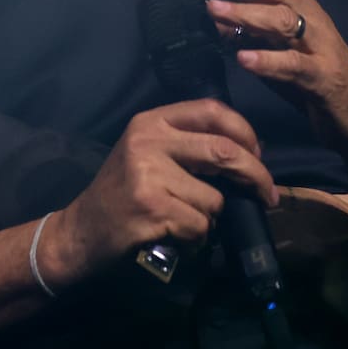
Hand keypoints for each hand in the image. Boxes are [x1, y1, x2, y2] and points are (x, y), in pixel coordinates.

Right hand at [42, 99, 274, 286]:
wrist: (79, 231)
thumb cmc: (122, 193)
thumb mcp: (147, 153)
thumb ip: (189, 144)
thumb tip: (252, 150)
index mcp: (151, 121)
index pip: (211, 110)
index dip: (244, 130)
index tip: (259, 153)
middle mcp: (148, 141)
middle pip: (223, 150)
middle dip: (256, 175)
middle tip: (268, 195)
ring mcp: (148, 175)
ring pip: (214, 199)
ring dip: (211, 218)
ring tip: (185, 221)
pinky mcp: (151, 209)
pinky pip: (200, 225)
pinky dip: (198, 238)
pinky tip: (176, 237)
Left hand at [194, 0, 347, 187]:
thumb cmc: (314, 79)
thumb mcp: (279, 50)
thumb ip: (250, 31)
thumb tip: (213, 11)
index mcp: (301, 8)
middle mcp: (312, 19)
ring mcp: (319, 46)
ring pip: (282, 21)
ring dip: (246, 13)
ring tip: (213, 9)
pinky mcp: (323, 77)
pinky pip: (294, 65)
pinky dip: (268, 60)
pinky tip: (243, 59)